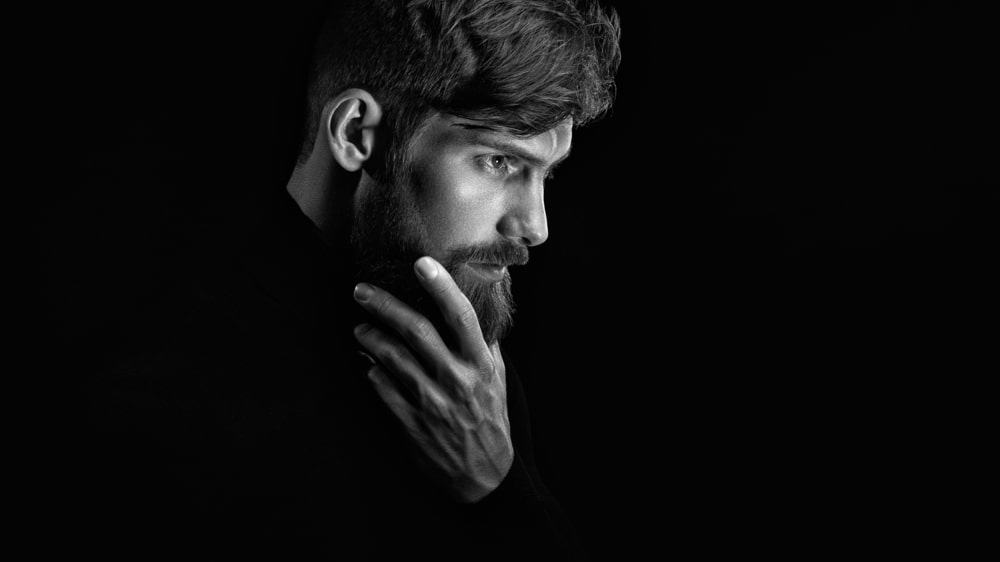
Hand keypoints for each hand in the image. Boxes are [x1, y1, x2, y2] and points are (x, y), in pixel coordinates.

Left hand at [352, 256, 512, 502]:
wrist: (484, 474)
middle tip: (361, 290)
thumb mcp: (497, 378)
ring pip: (391, 357)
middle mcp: (457, 379)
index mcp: (481, 364)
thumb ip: (484, 342)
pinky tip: (366, 362)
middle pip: (416, 331)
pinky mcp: (411, 423)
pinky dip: (370, 371)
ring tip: (360, 328)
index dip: (441, 287)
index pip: (461, 317)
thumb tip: (478, 301)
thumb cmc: (490, 417)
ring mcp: (432, 402)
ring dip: (369, 337)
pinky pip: (381, 388)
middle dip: (384, 305)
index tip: (421, 263)